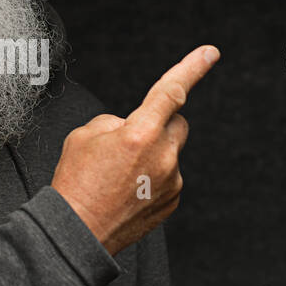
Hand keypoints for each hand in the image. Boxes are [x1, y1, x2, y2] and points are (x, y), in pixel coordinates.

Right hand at [50, 45, 218, 255]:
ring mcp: (171, 181)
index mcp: (139, 133)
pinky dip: (152, 178)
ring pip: (171, 152)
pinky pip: (169, 177)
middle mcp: (162, 156)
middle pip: (177, 123)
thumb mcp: (83, 136)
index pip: (171, 91)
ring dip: (152, 154)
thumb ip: (115, 122)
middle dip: (159, 124)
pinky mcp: (172, 200)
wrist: (77, 232)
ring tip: (120, 175)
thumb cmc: (76, 184)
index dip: (192, 68)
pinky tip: (127, 190)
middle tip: (130, 141)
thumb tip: (130, 128)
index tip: (210, 53)